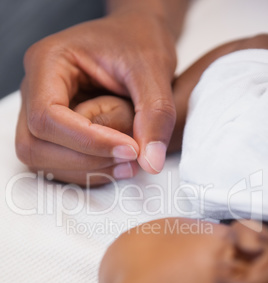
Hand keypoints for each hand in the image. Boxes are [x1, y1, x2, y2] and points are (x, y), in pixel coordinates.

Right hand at [15, 10, 177, 185]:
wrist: (134, 37)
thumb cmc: (138, 40)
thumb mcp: (153, 68)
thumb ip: (155, 114)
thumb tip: (151, 163)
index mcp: (48, 62)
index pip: (47, 116)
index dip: (87, 142)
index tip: (130, 150)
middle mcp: (35, 89)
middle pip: (35, 144)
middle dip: (84, 161)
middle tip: (130, 160)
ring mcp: (40, 111)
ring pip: (41, 158)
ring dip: (85, 170)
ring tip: (128, 163)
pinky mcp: (54, 129)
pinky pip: (57, 162)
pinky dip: (87, 170)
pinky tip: (117, 163)